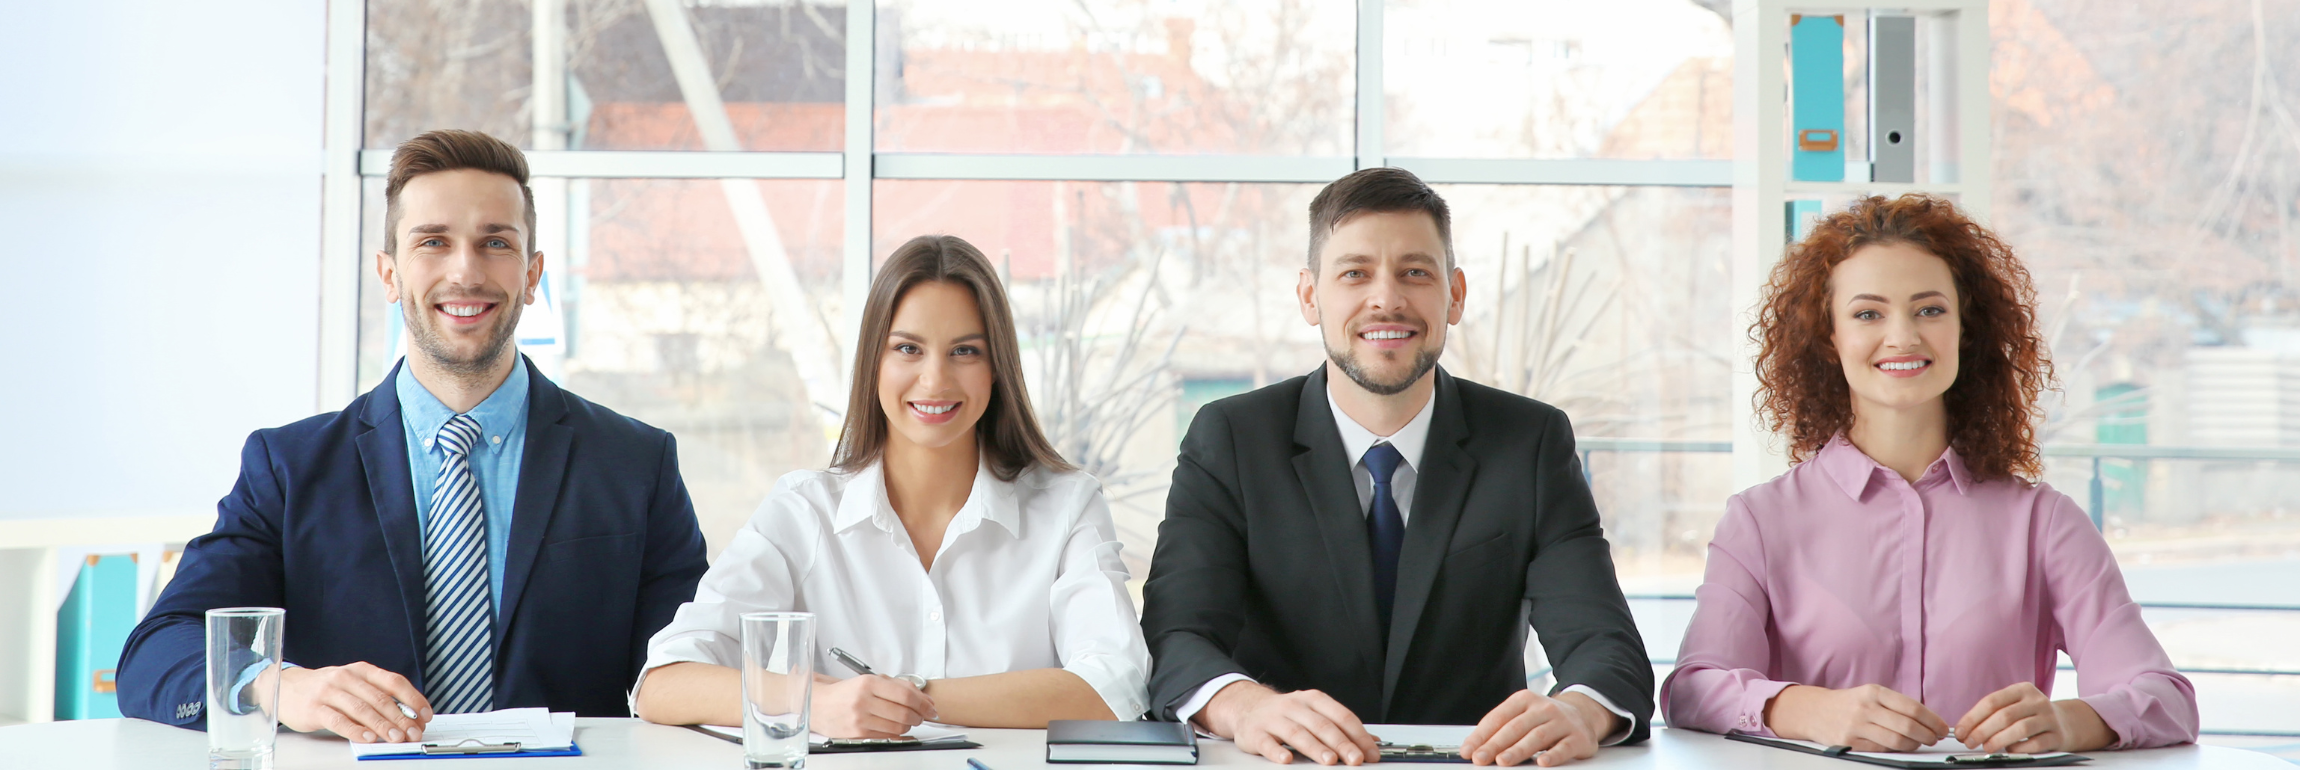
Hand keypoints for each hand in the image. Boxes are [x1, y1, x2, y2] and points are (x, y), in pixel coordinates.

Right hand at [274, 662, 430, 742]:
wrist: (286, 687)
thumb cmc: (326, 688)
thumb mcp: (353, 685)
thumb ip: (376, 696)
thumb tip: (407, 717)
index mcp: (362, 670)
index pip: (394, 682)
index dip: (413, 699)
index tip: (425, 715)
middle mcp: (347, 678)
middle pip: (381, 698)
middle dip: (401, 718)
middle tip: (413, 732)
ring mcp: (329, 692)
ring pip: (362, 709)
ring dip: (383, 726)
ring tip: (396, 738)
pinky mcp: (315, 708)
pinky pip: (339, 721)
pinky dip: (356, 730)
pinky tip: (368, 738)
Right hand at [810, 674, 934, 738]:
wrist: (819, 705)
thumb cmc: (846, 692)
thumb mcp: (870, 681)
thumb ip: (898, 686)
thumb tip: (924, 698)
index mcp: (868, 683)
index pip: (905, 694)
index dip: (923, 702)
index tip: (931, 707)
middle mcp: (863, 701)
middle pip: (904, 713)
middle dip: (919, 716)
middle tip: (922, 715)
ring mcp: (860, 719)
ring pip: (898, 727)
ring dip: (909, 725)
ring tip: (908, 720)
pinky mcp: (857, 734)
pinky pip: (887, 736)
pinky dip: (897, 732)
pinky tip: (895, 726)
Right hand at [1203, 682, 1378, 764]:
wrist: (1247, 706)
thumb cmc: (1286, 713)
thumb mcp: (1315, 713)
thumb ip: (1341, 727)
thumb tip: (1372, 742)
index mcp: (1313, 700)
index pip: (1341, 716)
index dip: (1358, 735)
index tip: (1370, 753)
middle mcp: (1294, 706)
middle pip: (1321, 725)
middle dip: (1341, 743)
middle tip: (1355, 759)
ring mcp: (1274, 718)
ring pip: (1297, 733)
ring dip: (1315, 747)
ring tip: (1329, 760)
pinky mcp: (1256, 732)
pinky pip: (1267, 742)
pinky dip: (1277, 751)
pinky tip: (1286, 759)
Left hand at [1458, 690, 1612, 766]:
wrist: (1583, 714)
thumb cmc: (1544, 719)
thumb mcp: (1523, 716)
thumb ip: (1502, 729)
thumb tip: (1474, 748)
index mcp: (1524, 700)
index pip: (1499, 717)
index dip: (1481, 735)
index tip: (1468, 750)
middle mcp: (1543, 707)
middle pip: (1515, 727)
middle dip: (1495, 744)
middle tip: (1480, 758)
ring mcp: (1562, 721)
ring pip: (1537, 736)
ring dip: (1518, 750)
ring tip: (1503, 761)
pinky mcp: (1578, 737)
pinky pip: (1564, 747)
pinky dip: (1553, 755)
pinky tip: (1542, 762)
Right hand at [1767, 684, 1948, 752]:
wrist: (1814, 711)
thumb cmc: (1849, 703)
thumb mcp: (1870, 694)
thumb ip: (1895, 705)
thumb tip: (1928, 720)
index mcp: (1874, 692)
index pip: (1912, 707)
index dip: (1932, 720)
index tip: (1942, 727)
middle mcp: (1865, 707)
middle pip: (1907, 726)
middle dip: (1927, 735)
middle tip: (1934, 738)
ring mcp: (1856, 726)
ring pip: (1897, 741)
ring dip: (1914, 745)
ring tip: (1919, 743)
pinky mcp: (1849, 742)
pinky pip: (1881, 750)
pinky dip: (1896, 750)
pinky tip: (1900, 746)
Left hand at [1953, 683, 2066, 753]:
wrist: (2069, 723)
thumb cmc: (2032, 715)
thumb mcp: (2015, 706)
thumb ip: (1993, 714)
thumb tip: (1965, 730)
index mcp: (2022, 689)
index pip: (1991, 701)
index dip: (1972, 717)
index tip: (1960, 731)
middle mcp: (2037, 701)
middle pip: (2004, 715)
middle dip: (1982, 730)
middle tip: (1970, 742)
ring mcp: (2049, 718)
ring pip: (2020, 728)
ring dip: (1998, 740)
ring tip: (1986, 747)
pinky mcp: (2057, 736)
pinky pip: (2036, 743)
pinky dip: (2019, 748)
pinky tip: (2010, 750)